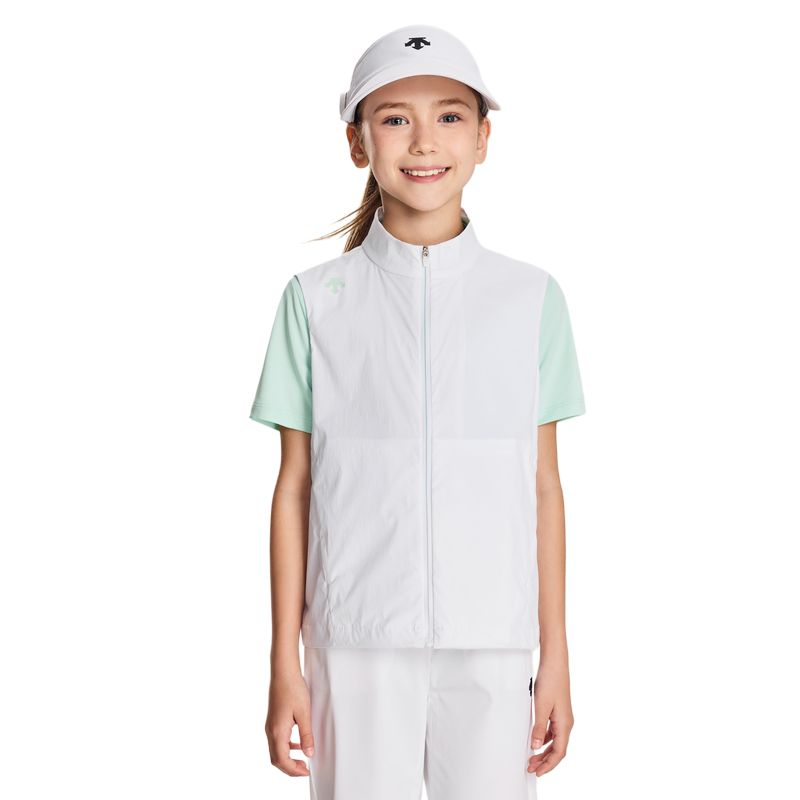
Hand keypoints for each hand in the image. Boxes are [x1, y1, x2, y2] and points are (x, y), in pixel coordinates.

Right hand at [266, 670, 314, 775]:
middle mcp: (270, 731)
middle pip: (277, 759)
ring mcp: (270, 726)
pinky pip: (277, 740)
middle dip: (290, 768)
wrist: (283, 672)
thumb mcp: (304, 713)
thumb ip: (306, 735)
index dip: (294, 770)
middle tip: (305, 769)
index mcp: (277, 731)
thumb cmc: (293, 689)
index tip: (307, 771)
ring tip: (303, 760)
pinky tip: (297, 744)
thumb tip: (309, 753)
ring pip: (276, 751)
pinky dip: (286, 747)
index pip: (282, 760)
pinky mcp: (273, 720)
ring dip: (288, 758)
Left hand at [528, 657, 573, 776]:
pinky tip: (534, 740)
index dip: (548, 765)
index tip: (537, 772)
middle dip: (544, 761)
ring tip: (530, 758)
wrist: (555, 663)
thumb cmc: (551, 681)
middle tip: (530, 768)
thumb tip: (535, 746)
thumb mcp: (541, 705)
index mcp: (565, 724)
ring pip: (554, 741)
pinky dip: (543, 739)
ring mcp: (562, 717)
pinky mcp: (558, 711)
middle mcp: (566, 723)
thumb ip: (538, 727)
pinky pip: (552, 731)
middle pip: (557, 749)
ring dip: (543, 751)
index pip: (559, 752)